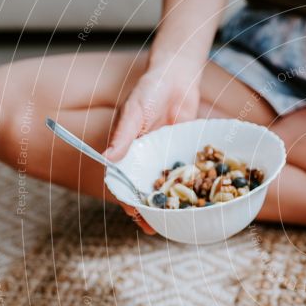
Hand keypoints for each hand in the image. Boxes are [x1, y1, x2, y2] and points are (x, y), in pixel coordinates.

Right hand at [105, 54, 203, 233]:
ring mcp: (164, 157)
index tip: (134, 214)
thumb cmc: (149, 90)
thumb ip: (123, 135)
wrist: (177, 76)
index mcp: (126, 151)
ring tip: (176, 223)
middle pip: (144, 190)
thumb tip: (106, 159)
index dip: (127, 199)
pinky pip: (185, 173)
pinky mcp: (183, 152)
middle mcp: (144, 158)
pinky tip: (198, 201)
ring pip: (165, 187)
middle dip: (148, 211)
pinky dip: (190, 187)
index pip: (122, 181)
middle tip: (155, 228)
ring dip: (169, 205)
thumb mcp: (134, 112)